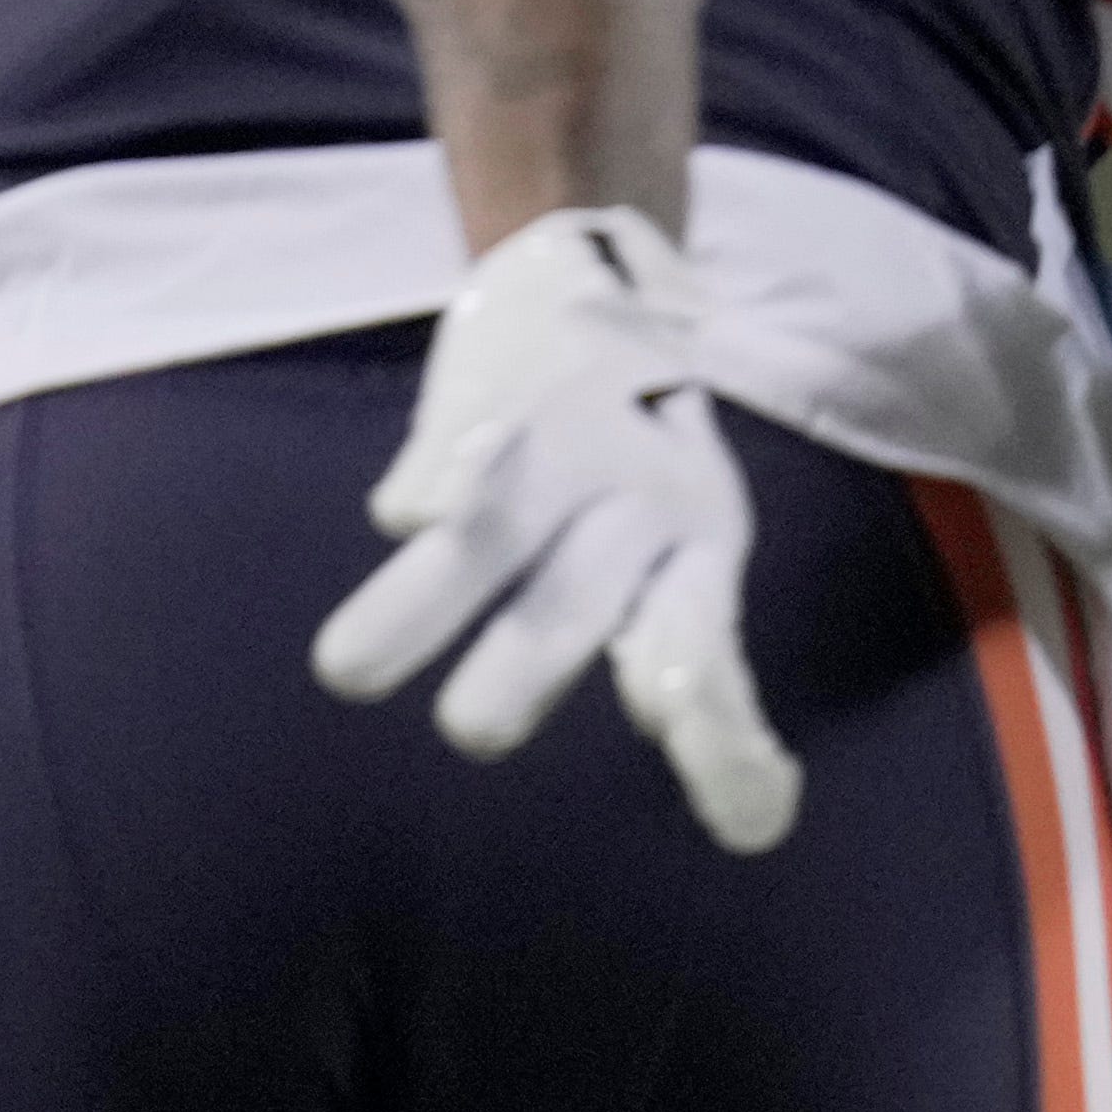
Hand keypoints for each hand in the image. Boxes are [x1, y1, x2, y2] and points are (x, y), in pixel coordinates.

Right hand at [308, 204, 796, 849]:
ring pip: (486, 535)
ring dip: (419, 607)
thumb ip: (698, 676)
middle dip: (527, 670)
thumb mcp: (695, 555)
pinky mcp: (483, 404)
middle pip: (576, 604)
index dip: (725, 744)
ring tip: (350, 671)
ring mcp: (557, 449)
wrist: (598, 287)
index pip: (706, 657)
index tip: (753, 824)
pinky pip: (448, 456)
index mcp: (697, 553)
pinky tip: (406, 514)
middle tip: (474, 731)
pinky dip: (424, 488)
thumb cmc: (644, 471)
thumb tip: (761, 822)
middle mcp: (637, 506)